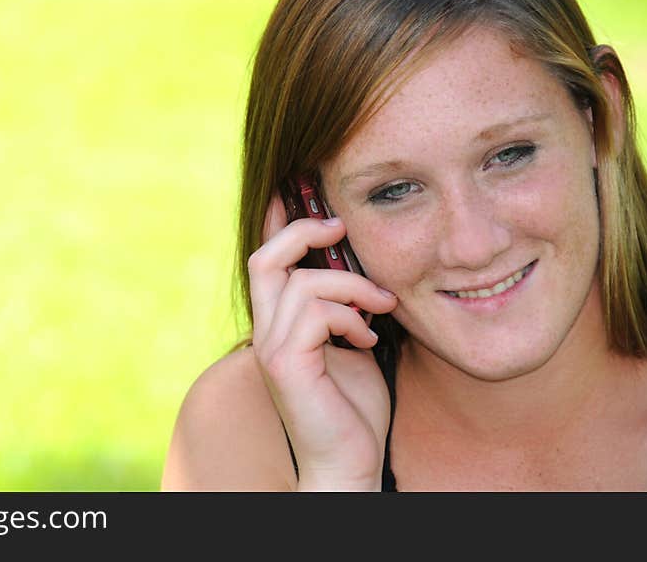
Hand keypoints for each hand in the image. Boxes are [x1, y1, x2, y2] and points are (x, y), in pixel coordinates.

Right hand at [249, 193, 397, 490]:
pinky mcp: (285, 363)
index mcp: (279, 322)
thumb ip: (346, 306)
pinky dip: (350, 316)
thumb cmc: (353, 404)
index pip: (267, 259)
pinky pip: (314, 311)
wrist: (348, 461)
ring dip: (352, 286)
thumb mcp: (353, 341)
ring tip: (381, 307)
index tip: (297, 185)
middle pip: (265, 256)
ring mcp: (271, 347)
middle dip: (302, 230)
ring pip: (299, 281)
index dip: (277, 219)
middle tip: (340, 226)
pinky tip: (367, 339)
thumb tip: (364, 269)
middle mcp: (266, 330)